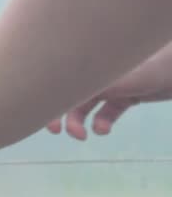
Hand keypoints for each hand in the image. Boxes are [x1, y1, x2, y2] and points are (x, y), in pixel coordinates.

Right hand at [47, 44, 171, 139]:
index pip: (62, 76)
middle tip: (53, 130)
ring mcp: (114, 83)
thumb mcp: (123, 77)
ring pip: (86, 105)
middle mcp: (99, 70)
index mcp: (91, 60)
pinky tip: (103, 130)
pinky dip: (102, 122)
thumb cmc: (155, 65)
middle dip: (59, 111)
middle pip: (70, 92)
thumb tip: (68, 94)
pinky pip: (108, 111)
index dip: (49, 95)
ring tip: (82, 136)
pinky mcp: (129, 95)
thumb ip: (97, 86)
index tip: (41, 111)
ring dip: (79, 121)